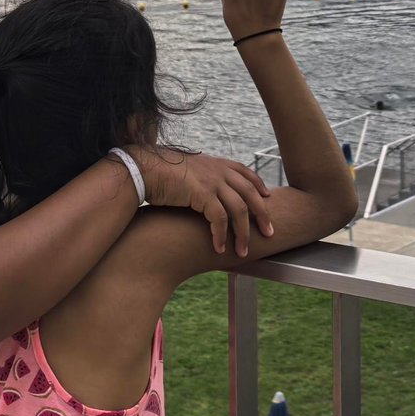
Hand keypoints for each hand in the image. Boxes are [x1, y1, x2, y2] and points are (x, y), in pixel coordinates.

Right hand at [133, 147, 273, 256]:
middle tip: (269, 232)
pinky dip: (221, 235)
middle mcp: (219, 171)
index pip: (246, 172)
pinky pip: (219, 219)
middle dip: (262, 214)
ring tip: (243, 251)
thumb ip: (203, 178)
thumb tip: (206, 191)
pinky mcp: (202, 194)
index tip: (267, 196)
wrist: (145, 168)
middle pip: (250, 194)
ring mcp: (212, 182)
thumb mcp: (189, 171)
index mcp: (217, 163)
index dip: (259, 185)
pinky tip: (220, 248)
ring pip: (239, 210)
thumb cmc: (162, 172)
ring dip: (243, 233)